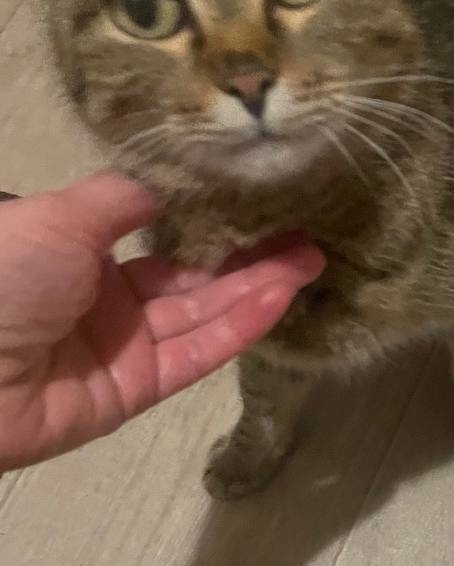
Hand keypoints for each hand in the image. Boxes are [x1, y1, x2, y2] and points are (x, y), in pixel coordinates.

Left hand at [0, 172, 324, 471]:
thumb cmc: (2, 276)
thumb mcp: (61, 216)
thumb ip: (125, 197)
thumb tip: (179, 174)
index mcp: (78, 252)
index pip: (159, 238)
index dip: (210, 222)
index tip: (260, 202)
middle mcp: (105, 299)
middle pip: (190, 277)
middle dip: (249, 257)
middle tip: (307, 235)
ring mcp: (123, 348)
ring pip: (201, 313)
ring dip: (256, 288)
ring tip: (311, 260)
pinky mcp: (137, 390)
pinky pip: (195, 353)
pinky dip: (238, 327)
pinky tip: (278, 297)